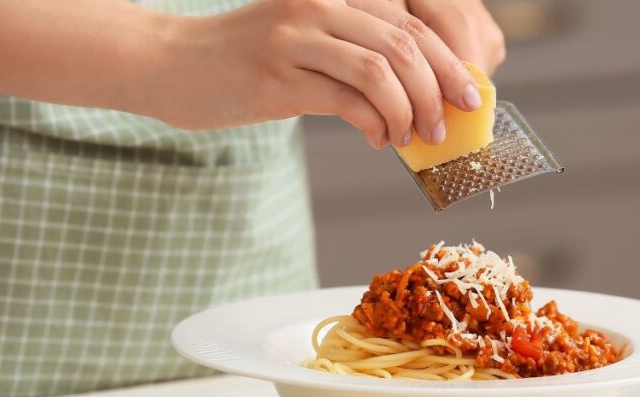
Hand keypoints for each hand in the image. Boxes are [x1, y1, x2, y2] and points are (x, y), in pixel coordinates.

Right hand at [157, 0, 485, 147]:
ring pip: (382, 70)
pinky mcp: (278, 77)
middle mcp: (318, 5)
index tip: (470, 95)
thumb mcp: (303, 41)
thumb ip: (353, 54)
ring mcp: (296, 37)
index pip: (409, 22)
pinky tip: (379, 140)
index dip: (449, 61)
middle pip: (405, 44)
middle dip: (439, 89)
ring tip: (415, 137)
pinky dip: (376, 124)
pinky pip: (348, 100)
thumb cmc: (242, 61)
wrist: (169, 63)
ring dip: (410, 110)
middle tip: (447, 126)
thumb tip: (416, 93)